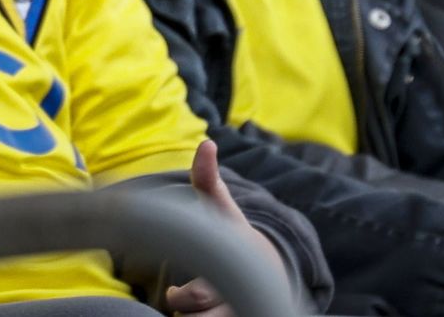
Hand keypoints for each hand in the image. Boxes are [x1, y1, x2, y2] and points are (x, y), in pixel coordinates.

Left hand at [164, 140, 286, 316]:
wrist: (270, 269)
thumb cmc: (234, 235)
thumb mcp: (223, 210)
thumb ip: (209, 180)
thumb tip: (206, 144)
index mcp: (230, 270)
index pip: (198, 295)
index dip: (181, 296)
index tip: (173, 292)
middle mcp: (235, 299)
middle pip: (194, 315)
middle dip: (181, 304)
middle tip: (176, 293)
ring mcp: (236, 313)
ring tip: (191, 304)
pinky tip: (199, 312)